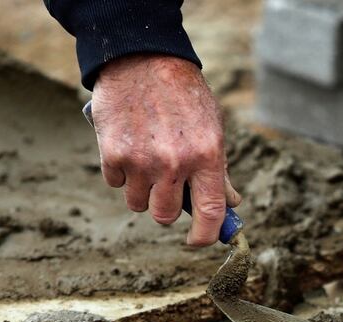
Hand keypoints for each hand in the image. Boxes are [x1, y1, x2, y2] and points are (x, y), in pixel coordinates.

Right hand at [91, 54, 240, 245]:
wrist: (142, 59)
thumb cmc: (184, 96)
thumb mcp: (213, 128)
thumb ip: (219, 169)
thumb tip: (231, 203)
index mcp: (207, 156)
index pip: (210, 213)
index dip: (205, 235)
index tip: (199, 240)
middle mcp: (174, 162)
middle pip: (165, 215)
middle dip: (166, 208)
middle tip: (166, 189)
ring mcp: (141, 160)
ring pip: (138, 204)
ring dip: (142, 192)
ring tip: (147, 164)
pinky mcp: (112, 153)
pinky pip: (115, 183)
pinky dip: (120, 173)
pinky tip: (128, 148)